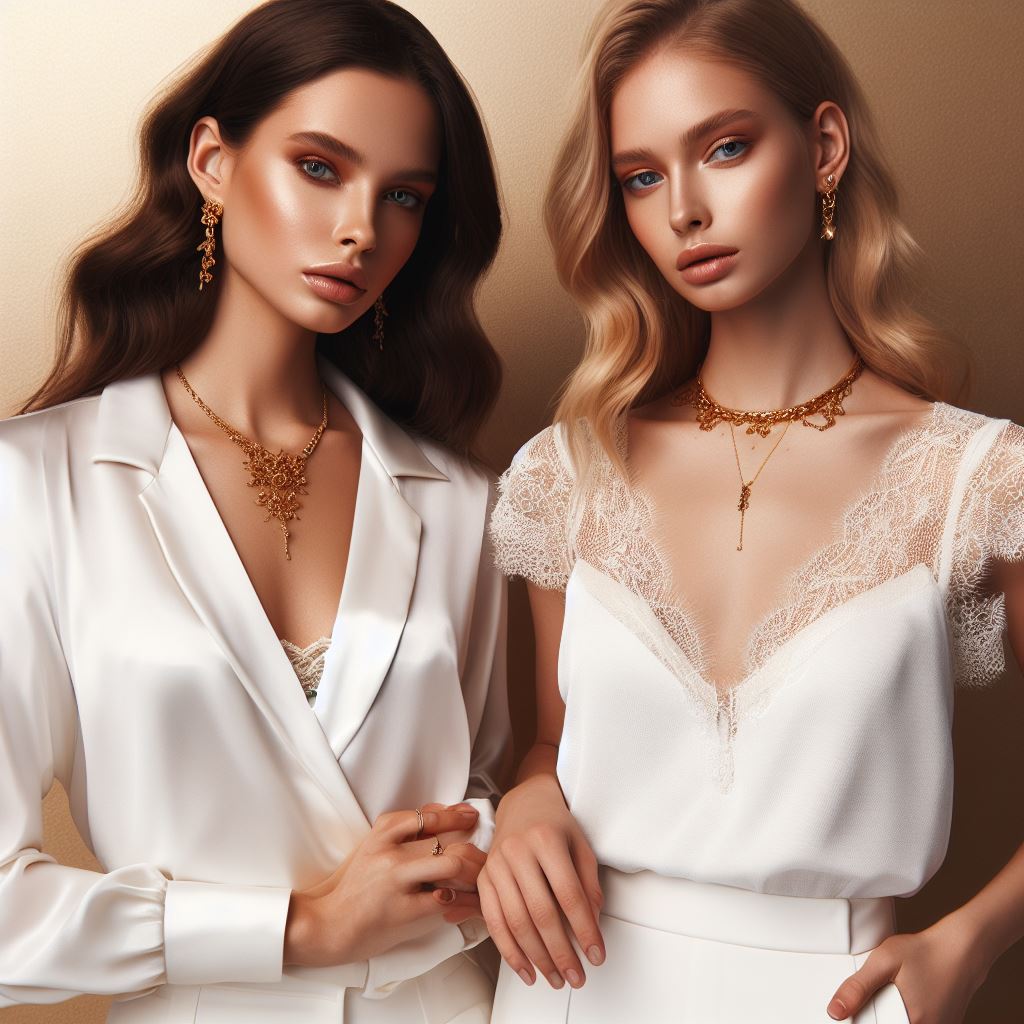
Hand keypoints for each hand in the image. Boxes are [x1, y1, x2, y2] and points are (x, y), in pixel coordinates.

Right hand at [284, 804, 482, 966]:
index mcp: (382, 832)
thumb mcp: (373, 847)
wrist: (330, 924)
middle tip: (484, 854)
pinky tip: (472, 902)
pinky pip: (447, 900)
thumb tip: (441, 810)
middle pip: (446, 839)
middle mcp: (390, 852)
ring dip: (473, 871)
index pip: (428, 815)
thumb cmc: (355, 887)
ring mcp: (397, 881)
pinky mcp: (404, 910)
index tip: (470, 815)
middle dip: (472, 847)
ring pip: (452, 864)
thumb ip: (404, 829)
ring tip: (480, 877)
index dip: (455, 815)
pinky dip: (465, 901)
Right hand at [477, 773, 604, 991]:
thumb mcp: (581, 846)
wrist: (524, 804)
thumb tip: (592, 925)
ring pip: (516, 922)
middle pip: (541, 913)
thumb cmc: (556, 826)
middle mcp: (517, 851)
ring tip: (555, 978)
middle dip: (561, 952)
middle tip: (576, 977)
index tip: (597, 955)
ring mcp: (496, 865)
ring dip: (537, 958)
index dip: (584, 929)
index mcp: (546, 839)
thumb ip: (588, 884)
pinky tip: (526, 969)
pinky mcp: (483, 878)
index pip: (569, 894)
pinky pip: (493, 921)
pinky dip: (510, 951)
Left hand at [826, 916, 989, 1022]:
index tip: (859, 1011)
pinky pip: (921, 1022)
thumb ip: (858, 987)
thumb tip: (835, 1011)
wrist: (962, 949)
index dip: (865, 1020)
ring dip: (896, 1015)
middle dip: (881, 1015)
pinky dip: (909, 1013)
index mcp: (911, 1023)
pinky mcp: (946, 1023)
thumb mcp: (884, 961)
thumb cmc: (925, 953)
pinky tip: (909, 996)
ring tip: (896, 993)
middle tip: (878, 997)